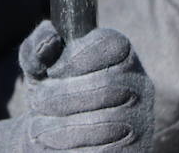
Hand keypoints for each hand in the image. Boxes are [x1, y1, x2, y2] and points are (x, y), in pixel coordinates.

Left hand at [0, 21, 153, 150]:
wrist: (53, 140)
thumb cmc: (49, 96)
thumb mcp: (38, 69)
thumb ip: (38, 48)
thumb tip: (51, 38)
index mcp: (120, 55)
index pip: (111, 45)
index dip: (75, 58)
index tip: (51, 71)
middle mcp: (139, 84)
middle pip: (106, 85)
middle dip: (61, 95)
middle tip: (37, 102)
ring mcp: (142, 119)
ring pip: (104, 122)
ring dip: (61, 126)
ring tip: (41, 126)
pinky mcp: (136, 149)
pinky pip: (104, 150)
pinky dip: (71, 148)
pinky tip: (56, 144)